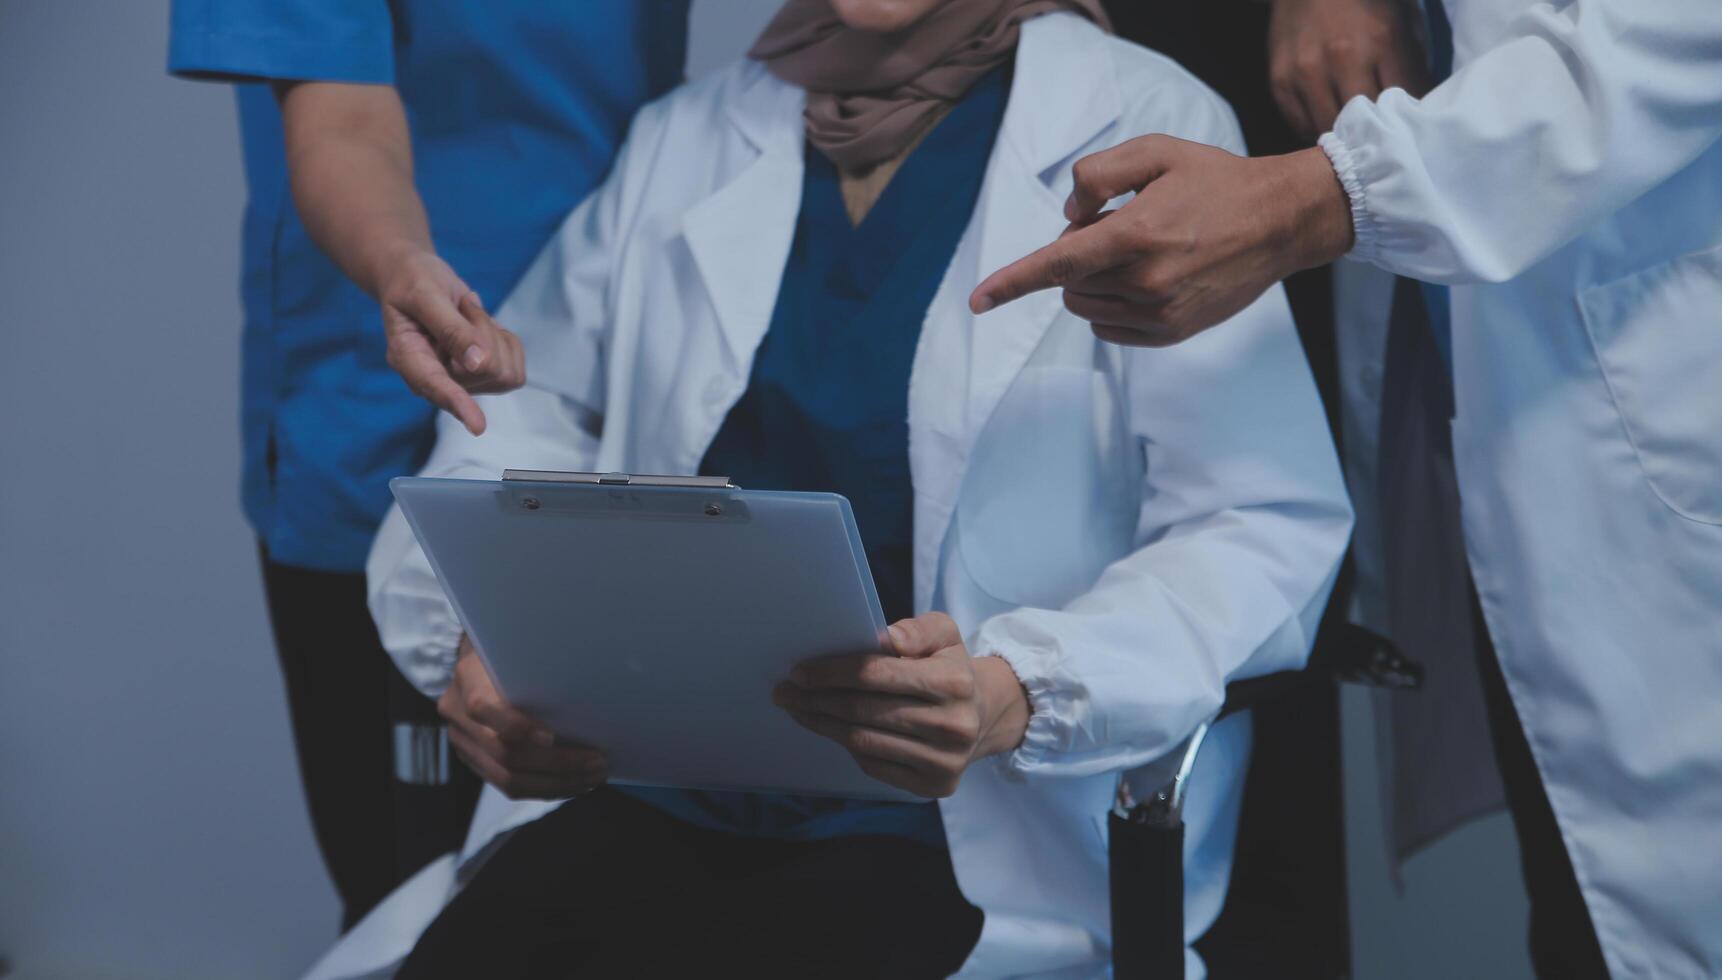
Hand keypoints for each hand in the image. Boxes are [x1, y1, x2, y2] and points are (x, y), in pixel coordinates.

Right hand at [378, 249, 525, 434]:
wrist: (416, 278)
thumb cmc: (412, 283)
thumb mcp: (424, 295)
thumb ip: (450, 329)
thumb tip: (478, 364)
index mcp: (409, 360)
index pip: (437, 387)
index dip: (458, 403)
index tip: (477, 426)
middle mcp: (436, 379)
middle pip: (486, 370)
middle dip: (481, 330)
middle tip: (460, 306)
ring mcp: (461, 381)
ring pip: (504, 370)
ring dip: (492, 333)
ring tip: (465, 314)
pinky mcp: (483, 376)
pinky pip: (515, 365)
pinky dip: (504, 338)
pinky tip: (480, 326)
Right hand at [439, 635, 606, 798]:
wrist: (477, 663)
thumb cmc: (510, 653)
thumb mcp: (520, 651)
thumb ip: (539, 670)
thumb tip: (589, 697)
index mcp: (469, 677)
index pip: (483, 707)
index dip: (517, 727)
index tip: (552, 737)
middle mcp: (457, 713)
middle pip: (504, 753)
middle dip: (557, 764)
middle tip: (597, 762)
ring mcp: (462, 741)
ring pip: (507, 779)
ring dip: (556, 784)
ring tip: (591, 778)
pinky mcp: (472, 760)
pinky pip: (507, 786)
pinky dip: (544, 788)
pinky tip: (572, 783)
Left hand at [773, 612, 1029, 797]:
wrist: (984, 716)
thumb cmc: (951, 669)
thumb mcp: (944, 635)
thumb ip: (916, 630)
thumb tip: (884, 639)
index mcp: (955, 682)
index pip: (877, 674)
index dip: (832, 672)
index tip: (800, 671)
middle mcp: (953, 726)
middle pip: (864, 711)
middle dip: (817, 699)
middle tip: (786, 691)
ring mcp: (944, 762)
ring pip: (863, 741)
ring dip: (823, 724)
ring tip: (798, 709)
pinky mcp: (932, 786)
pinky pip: (874, 765)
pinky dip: (846, 745)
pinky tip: (829, 728)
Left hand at [968, 137, 1353, 346]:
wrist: (1280, 221)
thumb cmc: (1216, 181)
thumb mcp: (1156, 152)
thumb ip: (1098, 176)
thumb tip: (1068, 219)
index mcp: (1135, 235)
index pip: (1055, 264)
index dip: (1011, 282)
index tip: (978, 301)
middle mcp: (1145, 281)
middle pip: (1069, 283)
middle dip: (1075, 256)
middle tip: (1114, 227)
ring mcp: (1160, 312)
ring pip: (1087, 307)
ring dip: (1090, 282)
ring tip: (1135, 250)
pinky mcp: (1173, 332)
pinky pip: (1112, 329)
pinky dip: (1109, 307)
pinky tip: (1142, 279)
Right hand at [1268, 0, 1429, 138]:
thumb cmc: (1366, 5)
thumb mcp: (1402, 24)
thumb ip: (1411, 67)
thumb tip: (1419, 112)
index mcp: (1382, 39)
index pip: (1402, 104)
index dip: (1408, 123)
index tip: (1410, 132)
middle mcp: (1342, 56)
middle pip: (1365, 124)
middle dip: (1375, 137)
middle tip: (1381, 145)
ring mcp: (1307, 71)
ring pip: (1330, 130)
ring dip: (1343, 139)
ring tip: (1352, 138)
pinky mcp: (1281, 82)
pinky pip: (1301, 126)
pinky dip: (1316, 131)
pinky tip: (1328, 124)